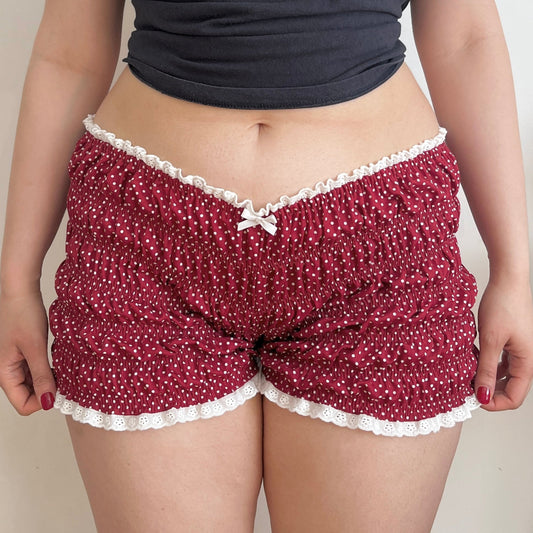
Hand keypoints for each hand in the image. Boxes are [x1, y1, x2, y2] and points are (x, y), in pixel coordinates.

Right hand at [0, 287, 56, 414]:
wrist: (20, 291)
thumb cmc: (22, 314)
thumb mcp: (35, 347)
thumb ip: (42, 376)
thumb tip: (49, 401)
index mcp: (4, 373)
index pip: (23, 405)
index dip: (43, 401)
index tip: (62, 390)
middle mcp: (6, 371)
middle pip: (28, 396)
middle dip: (47, 391)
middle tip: (65, 378)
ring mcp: (14, 363)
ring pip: (33, 383)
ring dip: (47, 380)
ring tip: (61, 368)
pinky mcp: (22, 354)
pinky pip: (34, 370)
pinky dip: (46, 370)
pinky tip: (57, 361)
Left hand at [474, 278, 532, 410]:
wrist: (507, 280)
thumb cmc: (503, 305)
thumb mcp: (490, 340)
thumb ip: (486, 369)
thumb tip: (483, 396)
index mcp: (527, 362)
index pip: (514, 397)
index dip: (494, 403)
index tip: (472, 399)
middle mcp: (527, 359)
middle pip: (510, 388)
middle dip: (489, 392)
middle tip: (467, 388)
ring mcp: (520, 350)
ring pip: (504, 375)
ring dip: (487, 378)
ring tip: (467, 373)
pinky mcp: (512, 341)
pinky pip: (501, 361)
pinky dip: (487, 364)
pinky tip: (472, 358)